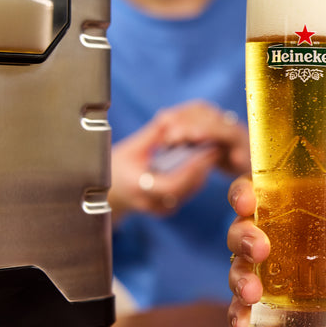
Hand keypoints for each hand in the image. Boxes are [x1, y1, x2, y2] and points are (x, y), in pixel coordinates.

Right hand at [109, 100, 249, 219]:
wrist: (110, 192)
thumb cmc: (115, 169)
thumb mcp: (130, 149)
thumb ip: (151, 135)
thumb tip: (169, 118)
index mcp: (138, 188)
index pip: (172, 184)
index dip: (191, 168)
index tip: (205, 151)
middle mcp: (151, 203)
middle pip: (186, 188)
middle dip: (202, 166)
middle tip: (215, 147)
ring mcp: (161, 208)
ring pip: (190, 190)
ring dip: (202, 170)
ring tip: (212, 149)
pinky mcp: (169, 207)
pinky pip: (188, 191)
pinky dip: (197, 175)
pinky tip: (203, 160)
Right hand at [226, 175, 325, 326]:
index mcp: (298, 208)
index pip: (261, 191)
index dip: (245, 192)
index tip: (246, 202)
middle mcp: (275, 235)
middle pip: (242, 229)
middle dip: (244, 238)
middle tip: (260, 251)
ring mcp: (270, 270)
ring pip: (239, 267)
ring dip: (240, 278)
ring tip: (252, 293)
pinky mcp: (272, 301)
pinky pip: (245, 307)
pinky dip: (239, 314)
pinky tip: (242, 324)